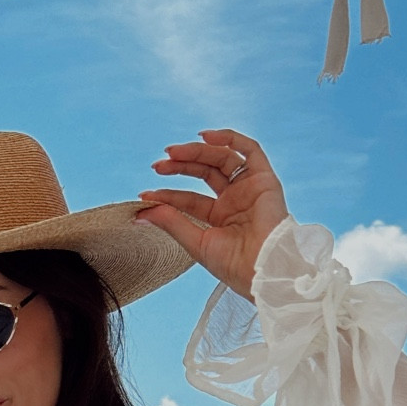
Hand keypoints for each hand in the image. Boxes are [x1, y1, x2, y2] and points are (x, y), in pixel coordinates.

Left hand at [134, 128, 287, 298]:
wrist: (263, 269)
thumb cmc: (234, 265)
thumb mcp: (196, 242)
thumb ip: (171, 223)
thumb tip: (142, 212)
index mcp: (220, 218)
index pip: (188, 199)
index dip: (166, 195)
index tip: (145, 196)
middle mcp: (235, 200)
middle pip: (204, 172)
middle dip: (179, 166)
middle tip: (157, 166)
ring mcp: (249, 188)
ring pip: (221, 158)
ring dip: (195, 151)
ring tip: (172, 153)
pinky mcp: (264, 179)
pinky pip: (249, 149)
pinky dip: (229, 138)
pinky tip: (205, 136)